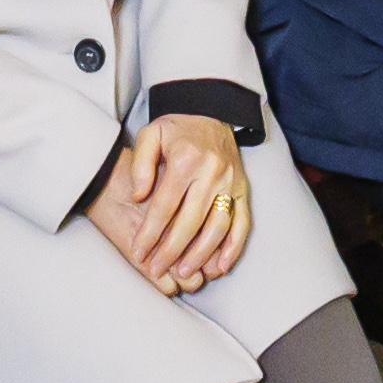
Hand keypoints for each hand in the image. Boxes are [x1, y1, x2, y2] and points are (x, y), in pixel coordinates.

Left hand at [87, 117, 254, 293]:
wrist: (211, 110)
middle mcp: (211, 172)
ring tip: (184, 272)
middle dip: (172, 251)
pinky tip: (220, 266)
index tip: (139, 253)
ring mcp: (230, 182)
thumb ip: (141, 164)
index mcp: (185, 160)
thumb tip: (138, 197)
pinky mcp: (243, 188)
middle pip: (190, 222)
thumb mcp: (151, 134)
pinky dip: (233, 247)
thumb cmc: (177, 127)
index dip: (150, 233)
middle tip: (157, 270)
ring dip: (201, 254)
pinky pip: (242, 223)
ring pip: (217, 226)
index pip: (165, 206)